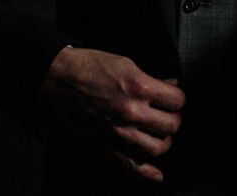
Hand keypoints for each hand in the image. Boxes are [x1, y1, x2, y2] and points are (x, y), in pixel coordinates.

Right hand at [40, 47, 185, 182]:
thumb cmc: (90, 67)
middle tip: (168, 113)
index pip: (177, 100)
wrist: (59, 79)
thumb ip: (151, 77)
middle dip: (173, 118)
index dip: (178, 98)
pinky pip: (131, 166)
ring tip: (159, 133)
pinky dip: (147, 173)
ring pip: (157, 148)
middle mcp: (131, 112)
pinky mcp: (105, 146)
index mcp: (139, 87)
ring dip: (163, 140)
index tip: (173, 97)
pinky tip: (157, 173)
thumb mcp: (126, 63)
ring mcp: (118, 132)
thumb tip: (171, 84)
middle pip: (172, 125)